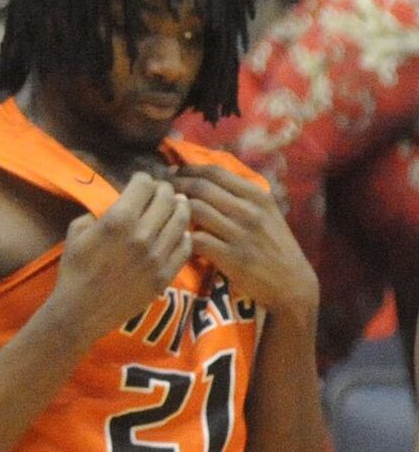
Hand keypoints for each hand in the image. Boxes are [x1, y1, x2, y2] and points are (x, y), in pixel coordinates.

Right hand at [51, 172, 191, 340]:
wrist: (81, 311)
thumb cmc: (74, 270)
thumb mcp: (76, 231)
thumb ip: (99, 212)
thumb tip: (117, 203)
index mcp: (118, 219)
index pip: (144, 185)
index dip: (142, 179)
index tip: (140, 181)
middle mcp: (142, 234)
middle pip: (166, 198)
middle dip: (163, 190)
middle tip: (159, 191)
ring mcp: (157, 255)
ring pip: (182, 219)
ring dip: (179, 208)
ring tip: (175, 206)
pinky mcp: (165, 274)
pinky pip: (185, 247)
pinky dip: (184, 235)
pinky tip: (178, 232)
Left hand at [171, 165, 318, 317]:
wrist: (291, 282)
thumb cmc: (273, 245)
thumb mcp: (266, 212)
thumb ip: (240, 195)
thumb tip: (205, 177)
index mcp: (257, 195)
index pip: (215, 172)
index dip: (189, 169)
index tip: (173, 172)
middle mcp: (249, 211)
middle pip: (201, 187)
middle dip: (176, 185)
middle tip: (161, 190)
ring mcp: (240, 233)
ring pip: (195, 209)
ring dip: (175, 210)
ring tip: (165, 212)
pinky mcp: (231, 257)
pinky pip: (196, 239)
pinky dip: (182, 236)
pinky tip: (176, 237)